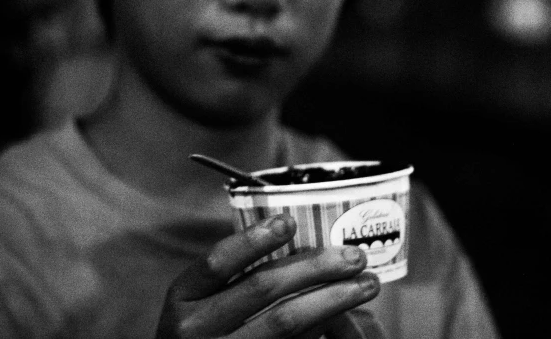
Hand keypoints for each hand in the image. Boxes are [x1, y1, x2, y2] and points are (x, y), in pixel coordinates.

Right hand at [156, 214, 382, 337]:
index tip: (289, 221)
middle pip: (262, 288)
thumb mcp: (203, 298)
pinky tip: (345, 314)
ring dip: (333, 298)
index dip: (253, 240)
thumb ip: (239, 274)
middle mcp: (195, 328)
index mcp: (183, 296)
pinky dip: (321, 328)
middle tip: (355, 256)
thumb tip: (299, 236)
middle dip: (315, 266)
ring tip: (366, 283)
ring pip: (285, 322)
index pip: (217, 262)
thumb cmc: (206, 326)